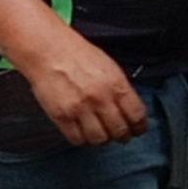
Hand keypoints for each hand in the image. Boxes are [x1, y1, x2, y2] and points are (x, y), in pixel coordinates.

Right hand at [20, 32, 151, 149]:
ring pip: (99, 139)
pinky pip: (77, 139)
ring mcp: (80, 109)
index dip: (139, 127)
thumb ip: (120, 89)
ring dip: (102, 139)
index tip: (138, 130)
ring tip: (101, 133)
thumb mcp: (109, 67)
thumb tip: (131, 110)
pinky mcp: (61, 116)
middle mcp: (100, 98)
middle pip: (120, 131)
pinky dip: (82, 139)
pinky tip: (83, 131)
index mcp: (116, 84)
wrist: (48, 49)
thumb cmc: (77, 54)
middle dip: (123, 136)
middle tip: (120, 135)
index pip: (137, 115)